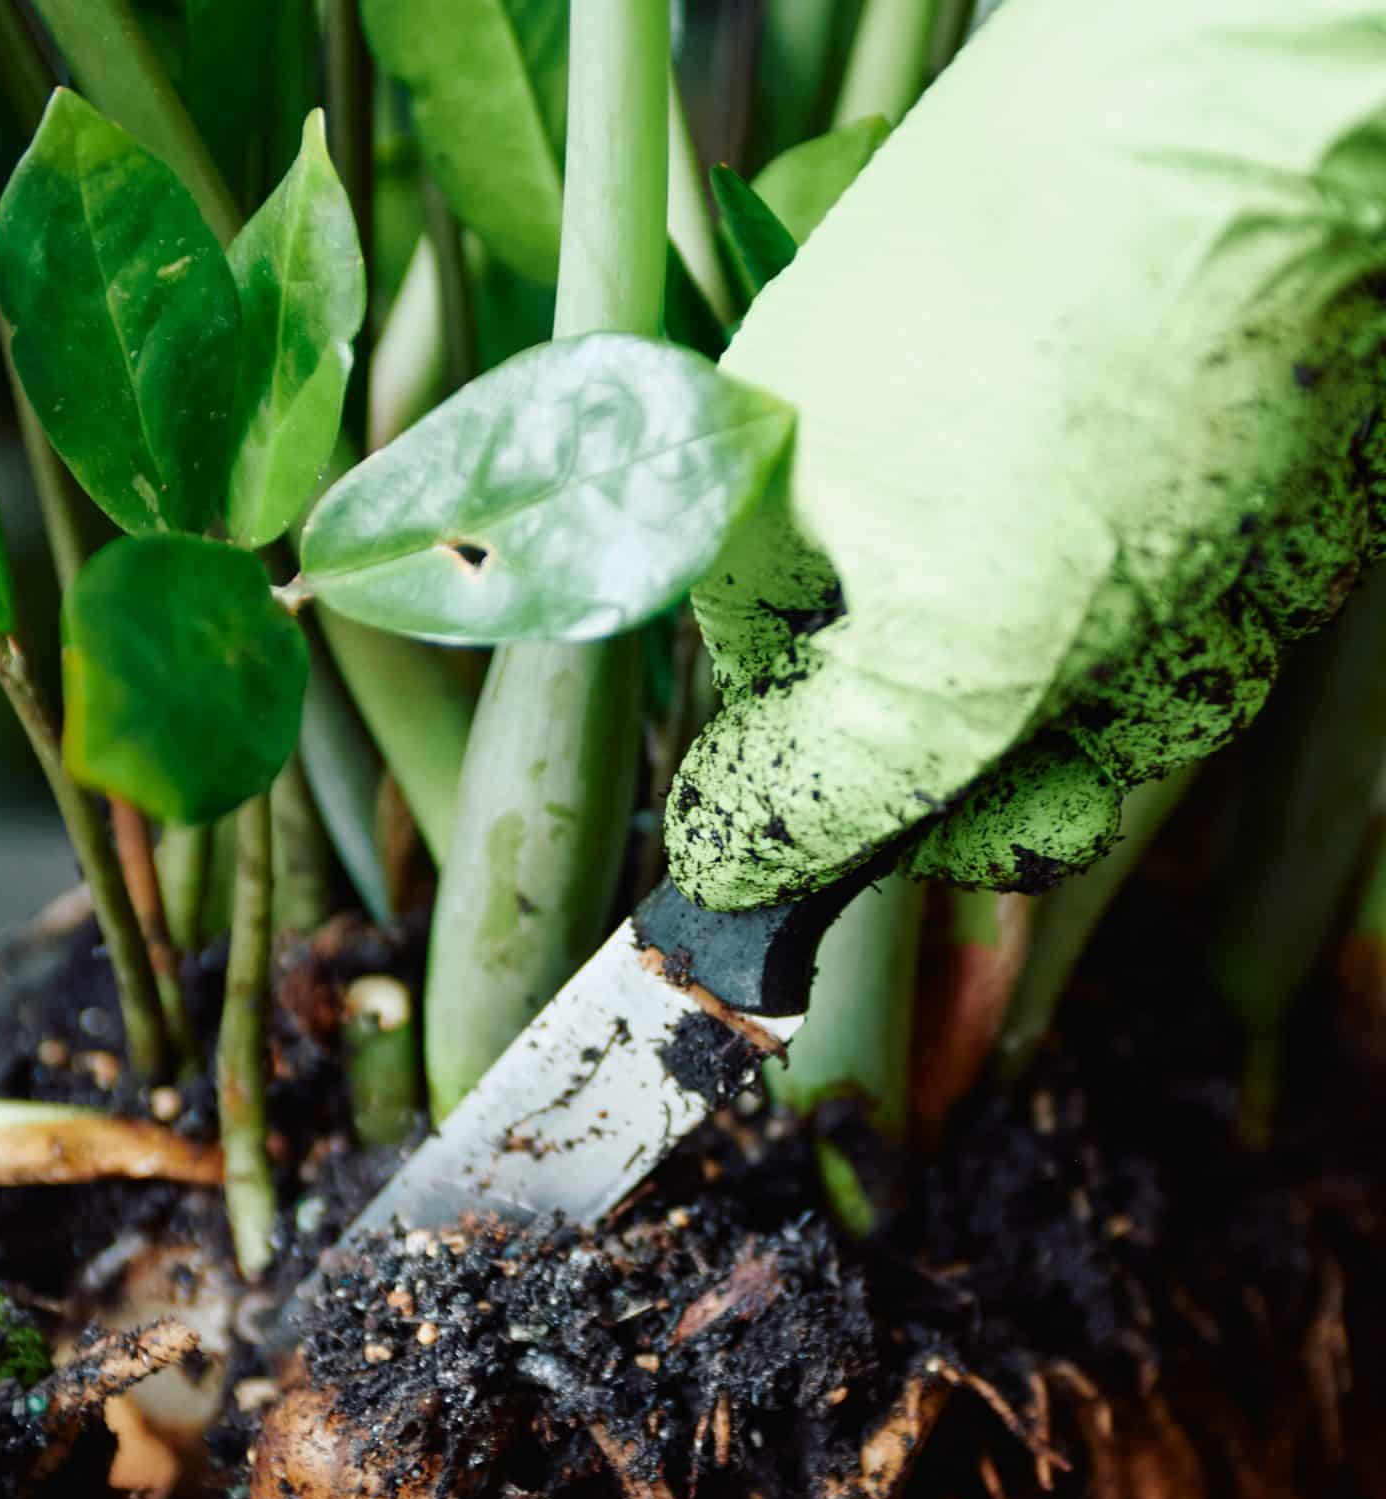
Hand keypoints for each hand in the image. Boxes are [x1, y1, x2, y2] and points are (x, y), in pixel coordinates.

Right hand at [666, 0, 1385, 910]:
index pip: (813, 743)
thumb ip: (822, 795)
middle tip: (1150, 663)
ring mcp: (1005, 418)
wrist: (1303, 98)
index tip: (1025, 818)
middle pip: (968, 695)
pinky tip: (1278, 475)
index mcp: (768, 522)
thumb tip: (716, 879)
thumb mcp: (955, 650)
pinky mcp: (1137, 379)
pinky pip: (1178, 533)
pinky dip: (1242, 542)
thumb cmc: (1110, 366)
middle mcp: (868, 468)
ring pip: (1093, 627)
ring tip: (1231, 533)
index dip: (930, 807)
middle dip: (1085, 716)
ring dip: (1186, 632)